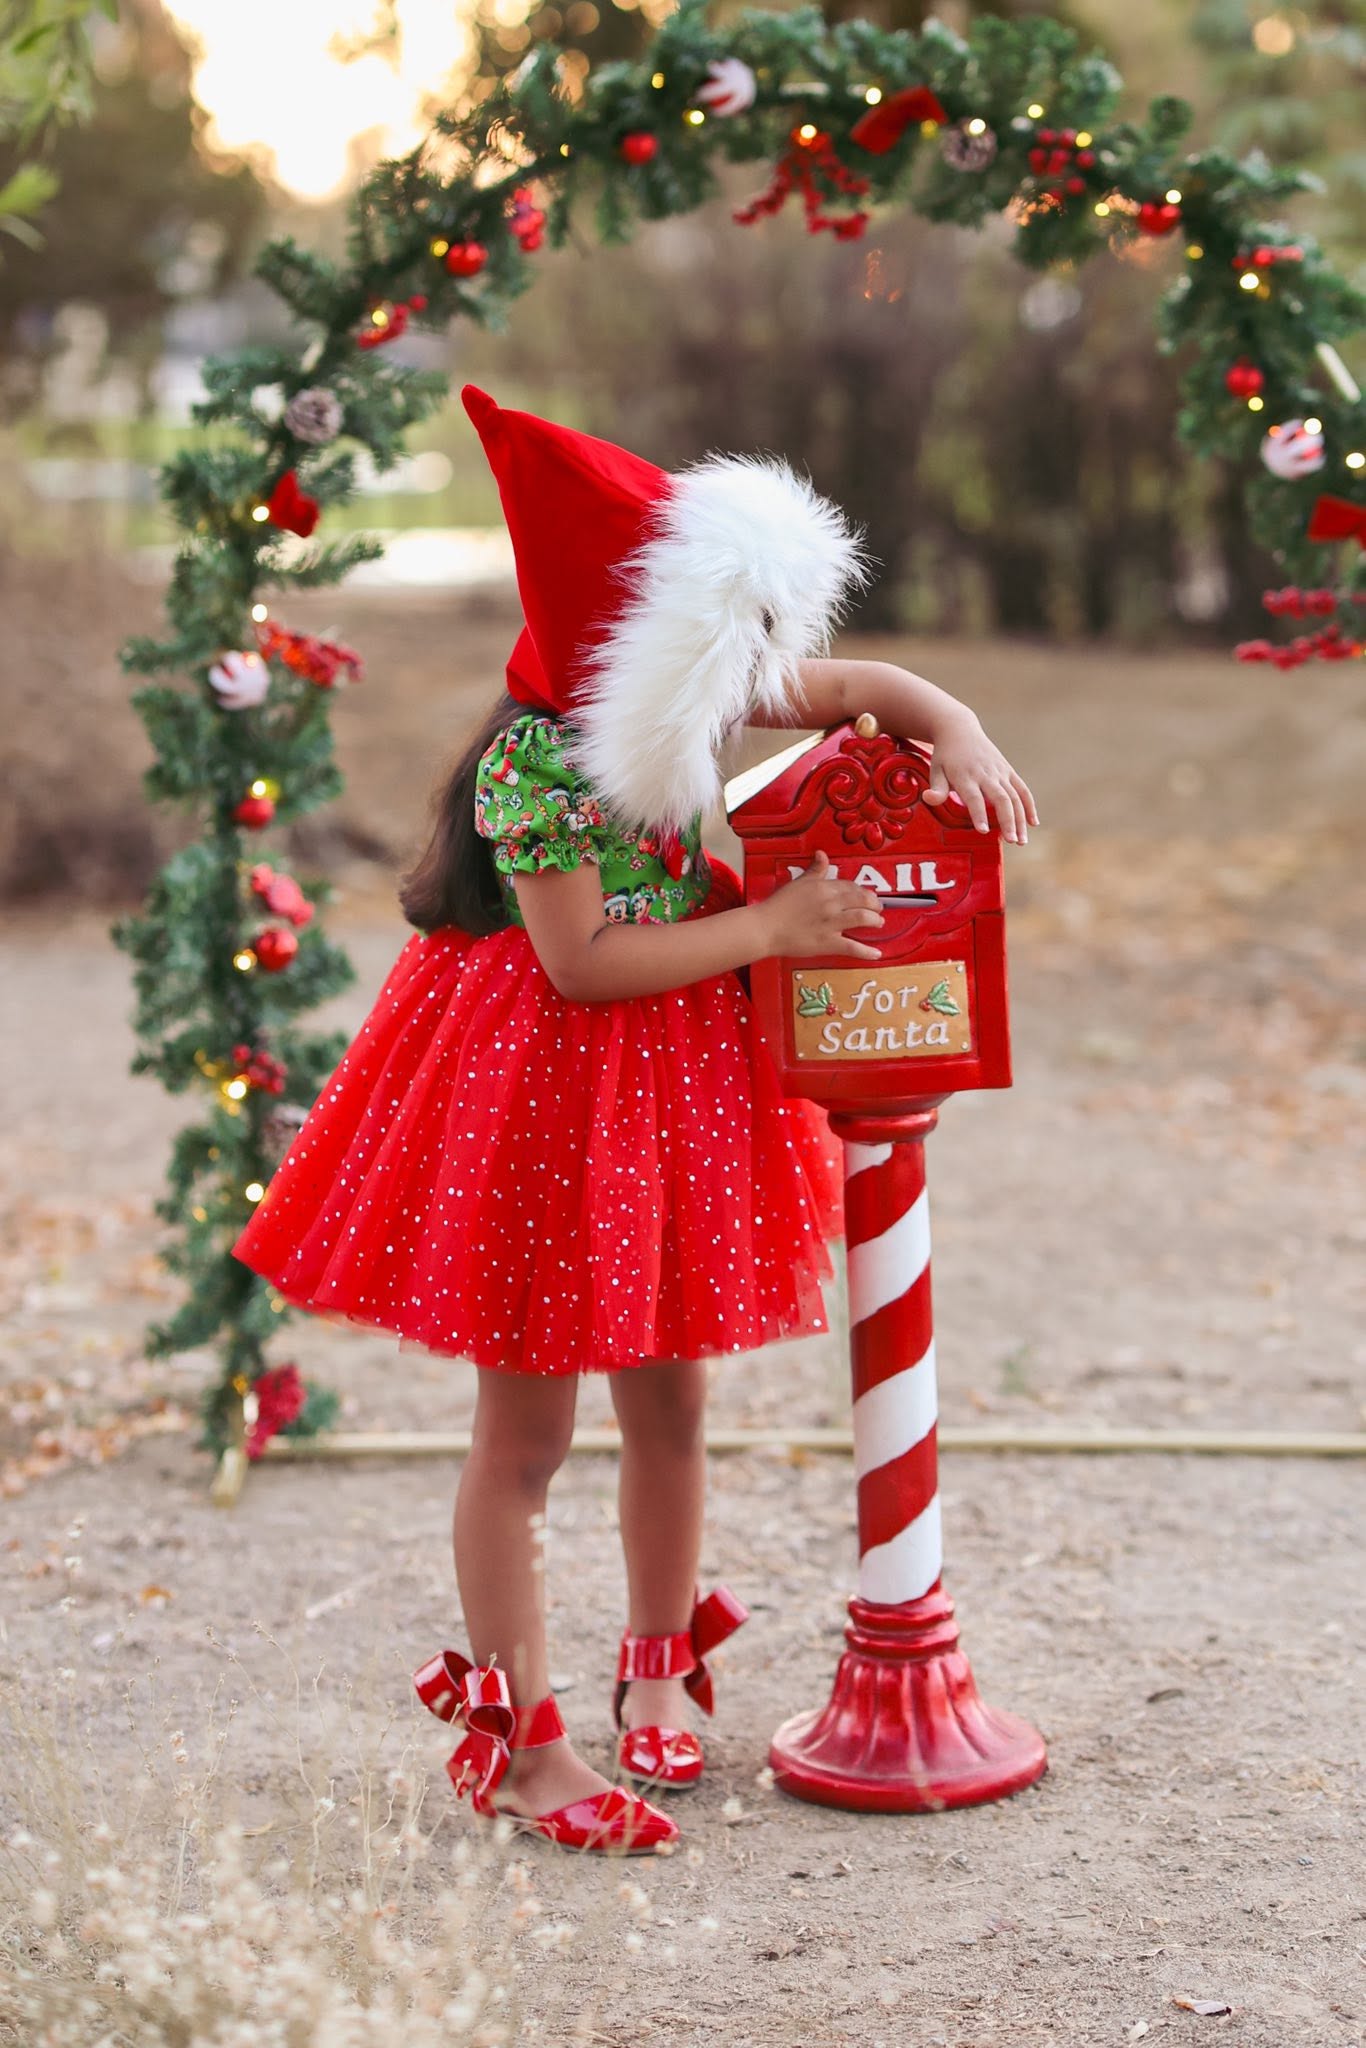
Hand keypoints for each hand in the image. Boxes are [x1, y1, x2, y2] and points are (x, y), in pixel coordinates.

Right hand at [757, 849, 884, 961]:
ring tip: (879, 922)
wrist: (765, 928)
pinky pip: (852, 947)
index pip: (850, 886)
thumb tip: (822, 854)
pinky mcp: (827, 943)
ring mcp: (830, 923)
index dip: (861, 891)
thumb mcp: (798, 882)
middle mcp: (830, 903)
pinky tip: (877, 954)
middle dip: (874, 903)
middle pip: (862, 900)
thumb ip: (814, 870)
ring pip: (863, 919)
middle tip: (878, 908)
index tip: (864, 895)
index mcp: (823, 887)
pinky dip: (867, 952)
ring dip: (875, 920)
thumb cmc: (778, 906)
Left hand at [922, 712, 1038, 842]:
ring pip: (1015, 796)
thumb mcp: (935, 770)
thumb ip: (937, 788)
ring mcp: (1000, 772)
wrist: (959, 730)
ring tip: (1021, 840)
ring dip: (1020, 819)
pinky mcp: (1008, 771)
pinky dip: (1030, 805)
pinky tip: (1033, 823)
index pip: (974, 798)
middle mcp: (986, 774)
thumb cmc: (945, 756)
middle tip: (1011, 840)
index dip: (979, 814)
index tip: (984, 831)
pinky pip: (1022, 789)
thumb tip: (928, 799)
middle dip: (1008, 820)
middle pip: (1001, 798)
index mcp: (966, 776)